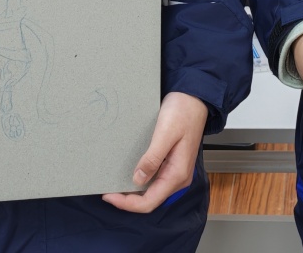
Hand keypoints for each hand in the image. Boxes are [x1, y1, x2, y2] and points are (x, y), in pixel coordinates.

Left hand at [102, 91, 207, 213]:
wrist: (194, 98)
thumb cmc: (183, 112)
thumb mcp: (165, 133)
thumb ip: (153, 158)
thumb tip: (138, 179)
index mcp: (178, 174)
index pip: (150, 201)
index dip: (128, 203)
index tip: (109, 196)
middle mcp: (178, 177)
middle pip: (150, 199)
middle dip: (128, 199)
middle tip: (108, 191)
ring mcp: (176, 171)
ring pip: (152, 190)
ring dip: (134, 191)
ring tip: (115, 183)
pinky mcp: (172, 163)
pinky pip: (155, 178)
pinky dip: (141, 179)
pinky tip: (130, 172)